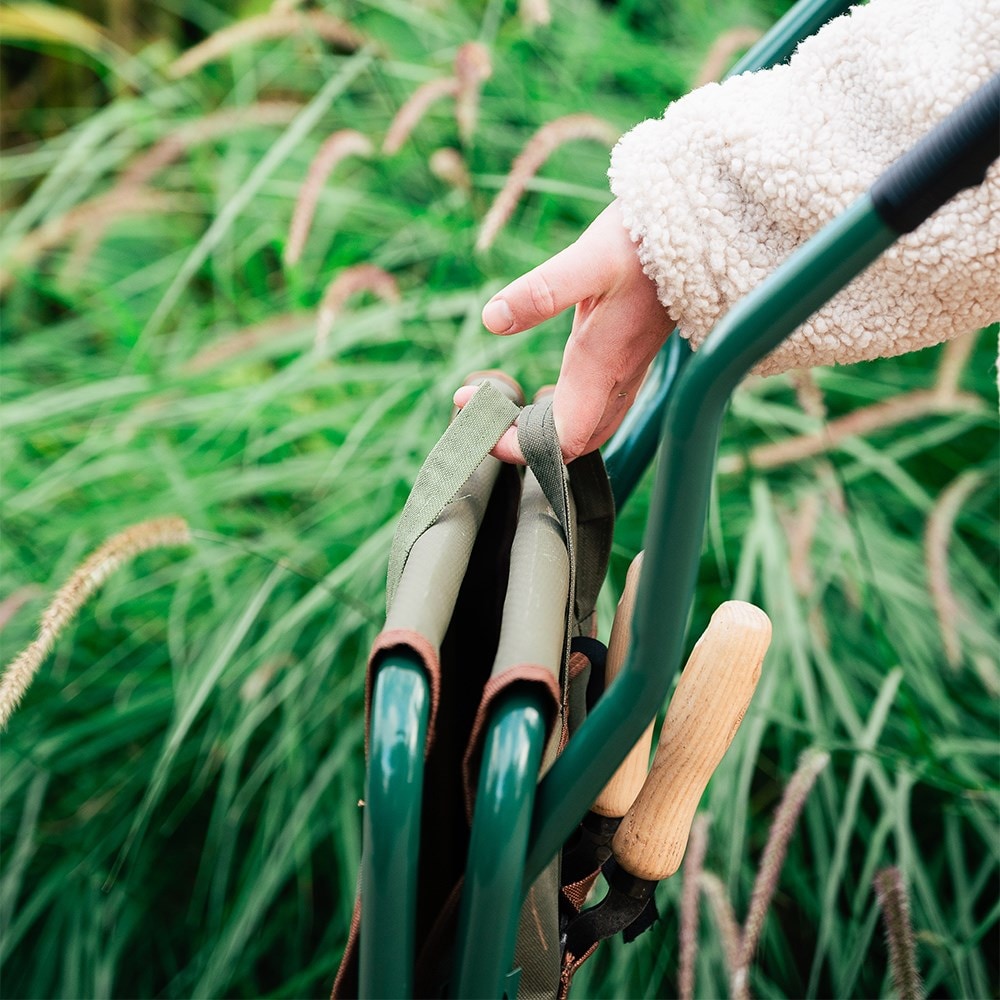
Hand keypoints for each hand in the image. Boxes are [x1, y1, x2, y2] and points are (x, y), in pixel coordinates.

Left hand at [454, 199, 674, 462]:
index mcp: (603, 366)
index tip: (478, 422)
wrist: (698, 223)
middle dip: (525, 443)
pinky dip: (565, 411)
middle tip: (481, 415)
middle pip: (574, 443)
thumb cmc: (646, 242)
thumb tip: (492, 318)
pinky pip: (598, 405)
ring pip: (589, 426)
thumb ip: (543, 291)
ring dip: (546, 429)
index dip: (518, 447)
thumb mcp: (590, 260)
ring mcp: (627, 367)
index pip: (562, 441)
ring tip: (504, 407)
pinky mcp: (630, 353)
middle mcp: (617, 377)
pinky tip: (549, 390)